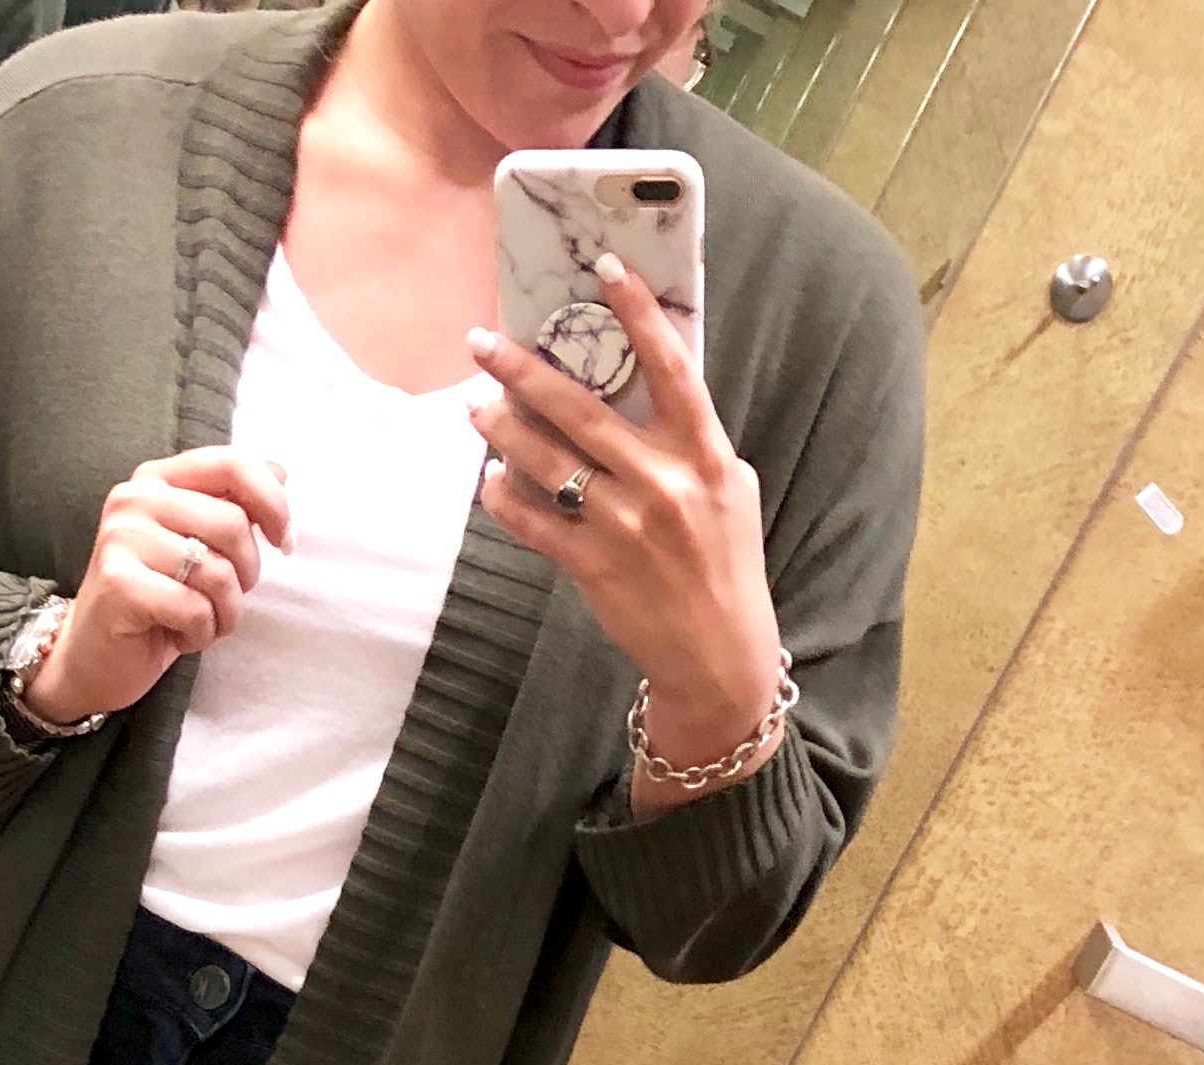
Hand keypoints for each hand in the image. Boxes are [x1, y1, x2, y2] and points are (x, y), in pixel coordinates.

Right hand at [21, 448, 293, 729]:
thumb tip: (280, 471)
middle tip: (225, 601)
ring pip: (218, 572)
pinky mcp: (120, 584)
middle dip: (247, 575)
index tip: (284, 542)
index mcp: (157, 480)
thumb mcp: (200, 547)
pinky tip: (179, 636)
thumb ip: (233, 505)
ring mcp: (122, 538)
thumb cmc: (155, 603)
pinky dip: (200, 633)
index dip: (273, 502)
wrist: (94, 658)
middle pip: (233, 524)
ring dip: (224, 613)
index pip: (231, 464)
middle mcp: (134, 499)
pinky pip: (194, 608)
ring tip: (200, 623)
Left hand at [466, 259, 788, 812]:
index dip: (638, 314)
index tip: (604, 268)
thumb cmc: (724, 565)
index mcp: (708, 458)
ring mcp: (626, 528)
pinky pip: (536, 523)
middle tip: (483, 342)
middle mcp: (665, 486)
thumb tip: (648, 382)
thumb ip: (693, 440)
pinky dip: (506, 499)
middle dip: (525, 371)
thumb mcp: (729, 491)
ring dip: (502, 429)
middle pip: (584, 411)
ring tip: (474, 405)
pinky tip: (490, 479)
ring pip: (549, 463)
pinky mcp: (594, 569)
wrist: (719, 657)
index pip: (671, 369)